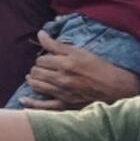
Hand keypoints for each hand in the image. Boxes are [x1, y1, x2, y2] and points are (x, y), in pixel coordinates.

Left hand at [22, 31, 139, 108]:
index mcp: (65, 64)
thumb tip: (39, 34)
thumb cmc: (99, 67)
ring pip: (37, 85)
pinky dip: (31, 103)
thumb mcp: (80, 51)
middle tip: (43, 68)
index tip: (49, 59)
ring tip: (33, 77)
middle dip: (37, 68)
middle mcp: (62, 79)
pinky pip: (44, 106)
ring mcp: (62, 93)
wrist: (116, 87)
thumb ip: (57, 44)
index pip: (41, 59)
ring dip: (33, 80)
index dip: (43, 58)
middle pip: (36, 72)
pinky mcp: (65, 105)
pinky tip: (23, 99)